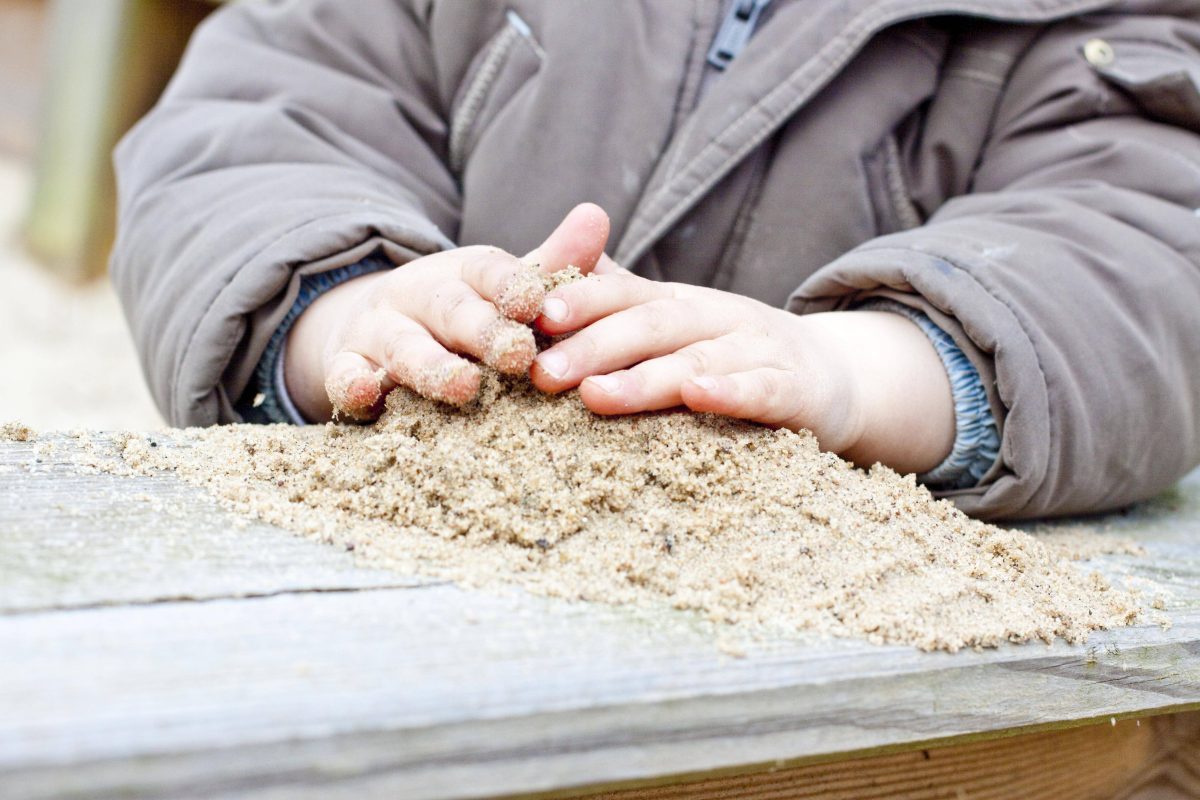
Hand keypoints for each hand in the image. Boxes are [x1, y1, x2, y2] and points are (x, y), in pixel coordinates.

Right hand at [284, 203, 611, 421]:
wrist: (372, 326)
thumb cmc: (462, 311)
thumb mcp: (503, 286)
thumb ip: (552, 263)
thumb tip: (597, 215)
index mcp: (463, 275)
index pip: (490, 273)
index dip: (513, 285)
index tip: (538, 302)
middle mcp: (419, 296)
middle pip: (451, 311)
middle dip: (483, 332)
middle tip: (517, 354)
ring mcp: (379, 330)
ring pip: (404, 347)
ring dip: (432, 367)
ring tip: (462, 387)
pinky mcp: (346, 365)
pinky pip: (345, 377)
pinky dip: (352, 386)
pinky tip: (366, 396)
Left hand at [530, 273, 955, 473]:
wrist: (830, 378)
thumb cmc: (730, 353)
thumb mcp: (675, 324)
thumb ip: (616, 304)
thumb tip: (541, 282)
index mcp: (681, 303)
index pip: (626, 293)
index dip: (581, 299)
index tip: (533, 314)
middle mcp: (718, 316)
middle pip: (653, 325)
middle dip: (595, 345)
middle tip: (541, 373)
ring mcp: (759, 349)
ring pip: (698, 359)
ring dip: (645, 377)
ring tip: (595, 397)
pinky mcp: (795, 390)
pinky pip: (762, 389)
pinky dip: (730, 392)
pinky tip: (697, 397)